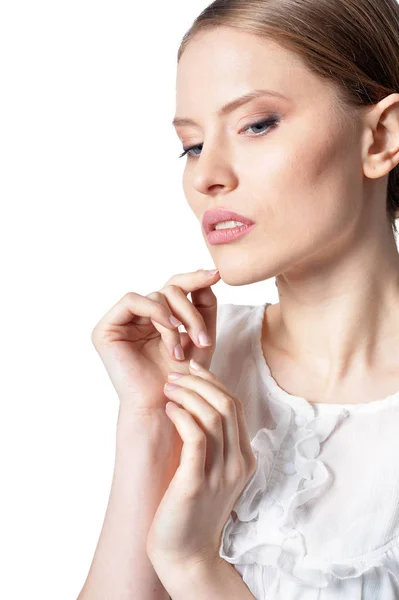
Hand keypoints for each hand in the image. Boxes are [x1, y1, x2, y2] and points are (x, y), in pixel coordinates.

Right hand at [90, 268, 220, 411]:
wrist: (167, 408)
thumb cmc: (185, 379)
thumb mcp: (201, 337)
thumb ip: (204, 306)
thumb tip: (208, 275)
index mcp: (158, 319)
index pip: (175, 287)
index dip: (194, 278)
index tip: (216, 275)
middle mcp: (139, 318)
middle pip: (169, 289)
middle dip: (191, 312)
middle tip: (203, 339)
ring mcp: (122, 323)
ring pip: (156, 295)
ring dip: (177, 320)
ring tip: (182, 349)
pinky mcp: (106, 329)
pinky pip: (131, 300)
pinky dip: (155, 312)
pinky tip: (169, 330)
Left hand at [146, 358, 256, 570]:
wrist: (185, 555)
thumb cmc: (190, 509)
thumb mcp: (209, 471)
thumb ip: (210, 442)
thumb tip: (194, 403)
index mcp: (244, 459)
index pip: (236, 406)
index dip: (215, 382)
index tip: (193, 368)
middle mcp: (238, 464)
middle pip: (228, 405)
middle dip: (201, 382)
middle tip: (176, 374)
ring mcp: (221, 474)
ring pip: (214, 416)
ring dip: (189, 394)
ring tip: (168, 388)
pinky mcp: (197, 483)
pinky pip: (196, 437)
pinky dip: (182, 416)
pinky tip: (168, 409)